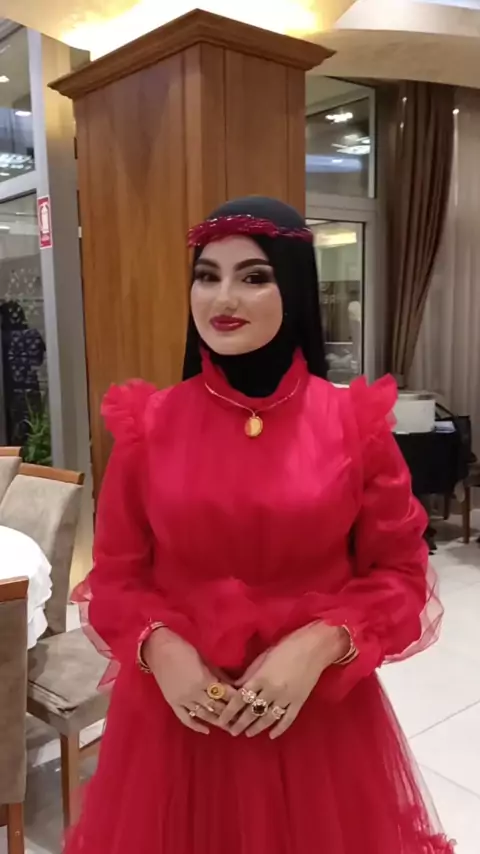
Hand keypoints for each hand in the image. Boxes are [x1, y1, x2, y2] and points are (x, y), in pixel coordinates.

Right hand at [144, 628, 235, 734]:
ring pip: (203, 715)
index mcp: (204, 680)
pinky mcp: (173, 703)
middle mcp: (195, 693)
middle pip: (216, 707)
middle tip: (242, 720)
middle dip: (230, 714)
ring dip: (217, 722)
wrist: (160, 650)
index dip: (236, 700)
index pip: (225, 694)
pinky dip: (196, 726)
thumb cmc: (184, 650)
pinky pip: (185, 718)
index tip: (246, 705)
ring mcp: (183, 700)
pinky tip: (207, 730)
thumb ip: (219, 675)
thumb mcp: (205, 660)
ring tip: (229, 727)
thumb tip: (233, 685)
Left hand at [217, 623, 348, 738]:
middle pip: (251, 712)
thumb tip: (235, 688)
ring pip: (267, 718)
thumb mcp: (263, 657)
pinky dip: (279, 729)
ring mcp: (286, 698)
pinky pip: (287, 719)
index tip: (221, 720)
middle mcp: (271, 691)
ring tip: (248, 733)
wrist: (314, 647)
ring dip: (256, 728)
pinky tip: (272, 735)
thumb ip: (249, 675)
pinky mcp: (299, 702)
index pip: (239, 699)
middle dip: (239, 723)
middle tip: (231, 731)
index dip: (229, 711)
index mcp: (260, 678)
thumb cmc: (285, 647)